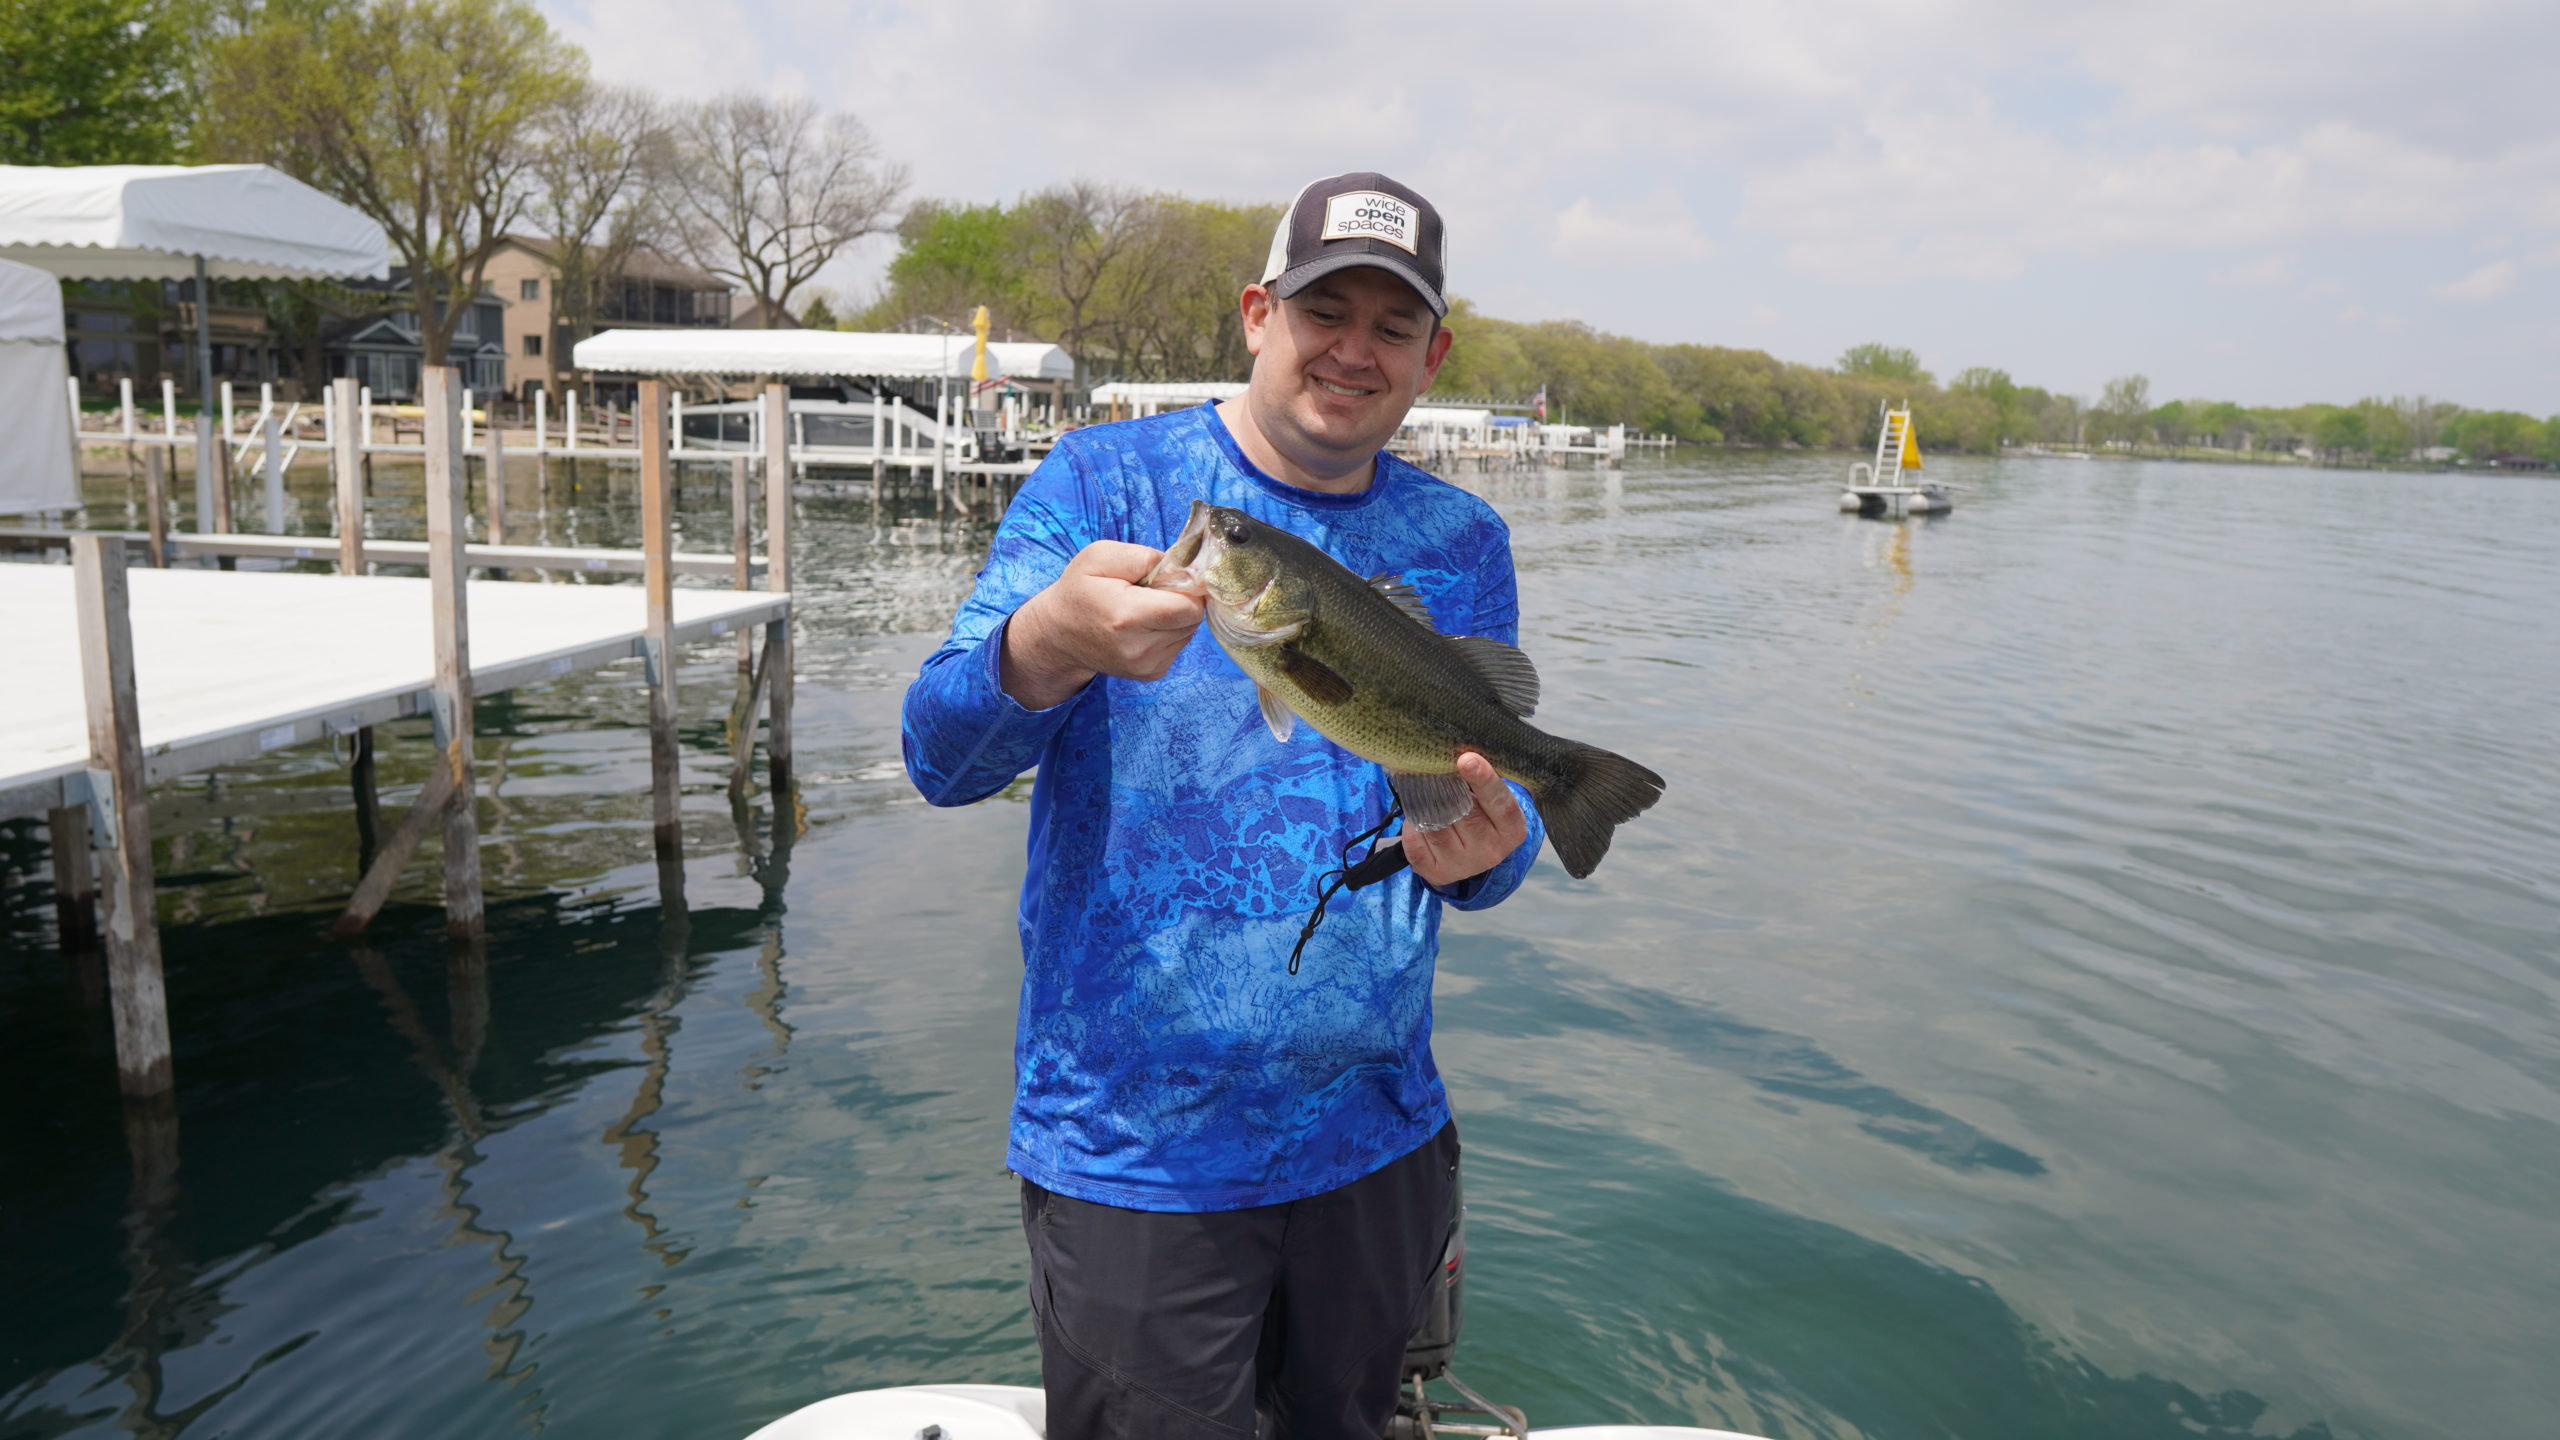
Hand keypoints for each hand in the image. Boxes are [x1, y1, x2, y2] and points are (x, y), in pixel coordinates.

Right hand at [1001, 541, 1205, 708]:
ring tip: (1144, 609)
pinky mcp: (1151, 674)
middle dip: (1180, 600)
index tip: (1167, 578)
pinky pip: (1179, 644)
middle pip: (1192, 619)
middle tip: (1151, 592)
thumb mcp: (1100, 556)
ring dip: (1174, 616)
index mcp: (1128, 617)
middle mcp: (1139, 649)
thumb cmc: (1079, 590)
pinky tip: (1144, 625)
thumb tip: (1183, 569)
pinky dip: (1169, 631)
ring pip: (1188, 632)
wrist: (1058, 634)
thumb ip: (1144, 557)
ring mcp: (1146, 666)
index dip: (1186, 586)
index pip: (1190, 607)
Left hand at [1397, 751, 1529, 888]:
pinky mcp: (1438, 873)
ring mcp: (1464, 866)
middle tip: (1434, 768)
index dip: (1483, 779)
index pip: (1500, 802)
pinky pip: (1415, 842)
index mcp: (1512, 829)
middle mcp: (1491, 852)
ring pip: (1435, 826)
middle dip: (1444, 787)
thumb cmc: (1483, 814)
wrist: (1473, 854)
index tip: (1467, 759)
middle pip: (1462, 812)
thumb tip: (1458, 752)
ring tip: (1425, 793)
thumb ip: (1481, 781)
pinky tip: (1420, 820)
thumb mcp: (1492, 800)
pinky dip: (1412, 826)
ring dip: (1425, 805)